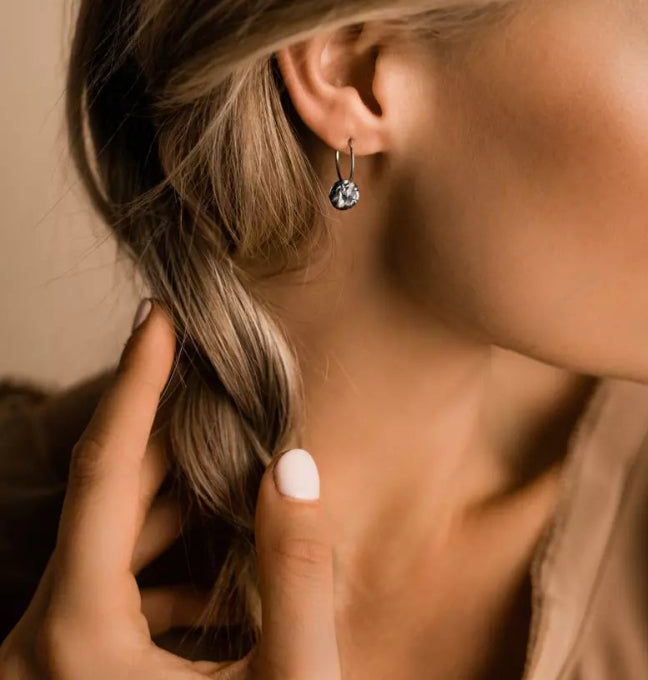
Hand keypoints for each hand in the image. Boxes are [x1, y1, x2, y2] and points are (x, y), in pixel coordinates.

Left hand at [0, 299, 341, 678]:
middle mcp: (38, 640)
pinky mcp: (64, 668)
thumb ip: (295, 572)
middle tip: (220, 383)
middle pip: (106, 499)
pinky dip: (160, 560)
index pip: (104, 471)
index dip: (137, 382)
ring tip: (241, 477)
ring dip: (174, 504)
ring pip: (105, 541)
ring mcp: (44, 655)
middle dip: (172, 438)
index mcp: (77, 634)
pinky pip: (105, 584)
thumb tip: (294, 468)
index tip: (158, 317)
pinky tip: (220, 571)